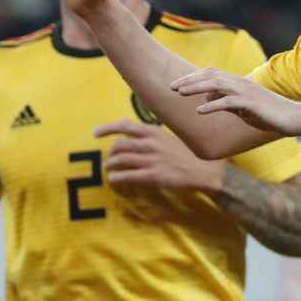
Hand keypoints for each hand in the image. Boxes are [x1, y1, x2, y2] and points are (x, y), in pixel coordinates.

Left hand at [94, 120, 224, 192]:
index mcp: (154, 132)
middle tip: (109, 159)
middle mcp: (151, 144)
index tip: (95, 133)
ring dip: (111, 165)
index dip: (107, 129)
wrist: (204, 171)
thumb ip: (144, 130)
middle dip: (111, 153)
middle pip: (119, 146)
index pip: (125, 127)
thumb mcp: (166, 135)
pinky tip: (114, 179)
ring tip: (109, 169)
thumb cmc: (185, 152)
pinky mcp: (154, 176)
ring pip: (121, 161)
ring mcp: (152, 160)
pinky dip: (117, 177)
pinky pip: (128, 176)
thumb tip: (124, 121)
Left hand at [172, 69, 300, 135]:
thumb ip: (225, 101)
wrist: (293, 118)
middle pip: (210, 76)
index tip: (176, 84)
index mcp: (237, 83)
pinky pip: (228, 102)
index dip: (193, 77)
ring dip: (196, 88)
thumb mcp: (242, 107)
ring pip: (216, 85)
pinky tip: (199, 111)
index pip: (211, 73)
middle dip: (189, 80)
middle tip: (171, 87)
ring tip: (179, 93)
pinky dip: (212, 105)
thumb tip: (207, 99)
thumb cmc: (268, 113)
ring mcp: (246, 92)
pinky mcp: (251, 103)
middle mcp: (240, 83)